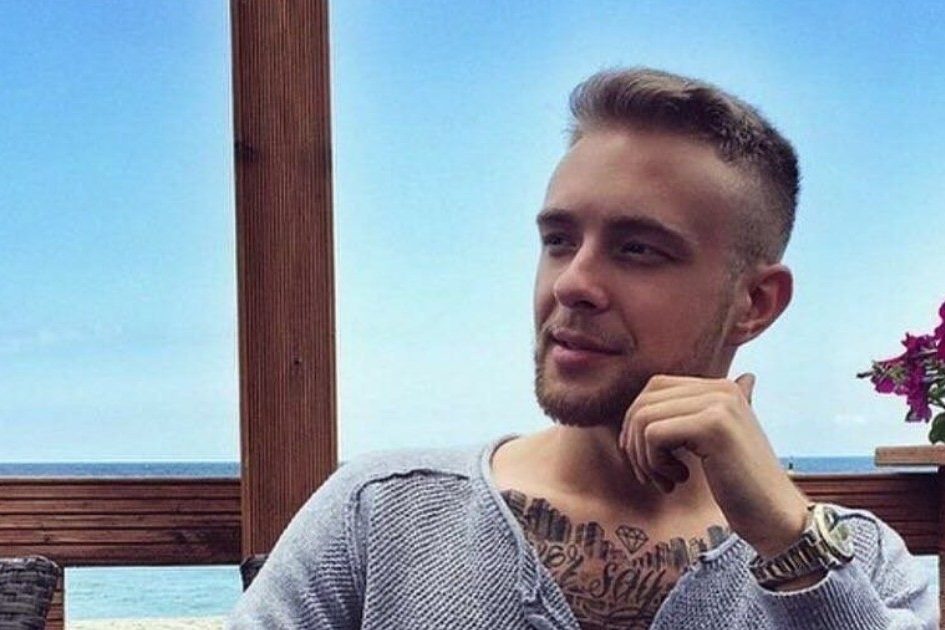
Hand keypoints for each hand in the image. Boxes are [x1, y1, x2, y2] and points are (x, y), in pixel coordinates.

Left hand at [619, 373, 808, 557]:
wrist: (777, 517)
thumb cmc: (741, 485)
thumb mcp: (716, 442)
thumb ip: (698, 416)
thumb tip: (723, 388)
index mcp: (720, 388)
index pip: (654, 389)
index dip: (637, 424)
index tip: (647, 458)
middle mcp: (721, 388)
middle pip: (644, 402)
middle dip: (634, 443)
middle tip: (651, 475)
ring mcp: (719, 405)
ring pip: (643, 419)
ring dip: (644, 458)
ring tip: (667, 481)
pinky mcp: (713, 427)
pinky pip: (653, 435)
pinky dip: (655, 463)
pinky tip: (680, 480)